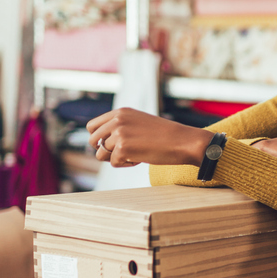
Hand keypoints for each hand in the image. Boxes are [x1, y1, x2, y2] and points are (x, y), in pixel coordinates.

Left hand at [86, 108, 211, 168]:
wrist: (184, 141)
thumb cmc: (165, 136)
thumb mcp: (140, 123)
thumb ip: (121, 127)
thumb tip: (100, 144)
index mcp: (120, 112)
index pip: (92, 126)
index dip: (99, 139)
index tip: (113, 146)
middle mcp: (117, 120)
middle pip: (93, 141)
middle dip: (104, 151)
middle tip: (123, 154)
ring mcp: (119, 133)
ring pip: (101, 154)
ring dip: (116, 159)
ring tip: (135, 156)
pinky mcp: (122, 148)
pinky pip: (114, 163)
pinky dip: (126, 165)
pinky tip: (141, 159)